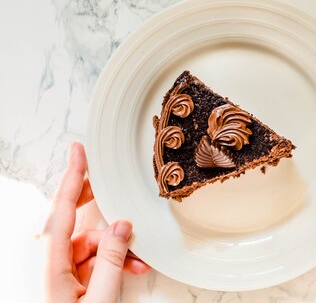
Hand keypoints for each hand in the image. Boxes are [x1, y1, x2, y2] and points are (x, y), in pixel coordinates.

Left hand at [43, 142, 149, 302]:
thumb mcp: (101, 302)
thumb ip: (113, 262)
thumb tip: (123, 225)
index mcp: (52, 268)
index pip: (61, 213)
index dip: (71, 179)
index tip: (79, 151)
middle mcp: (53, 265)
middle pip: (75, 221)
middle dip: (100, 209)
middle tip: (115, 190)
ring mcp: (64, 273)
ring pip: (93, 242)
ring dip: (119, 247)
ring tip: (140, 264)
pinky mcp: (74, 281)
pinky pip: (97, 258)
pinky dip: (117, 261)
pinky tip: (134, 270)